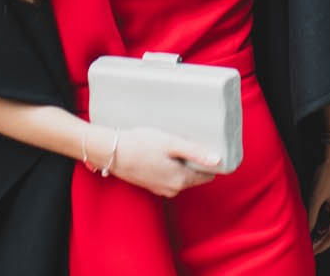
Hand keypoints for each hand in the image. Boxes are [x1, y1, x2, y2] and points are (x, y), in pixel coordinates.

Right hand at [103, 126, 223, 197]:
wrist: (112, 152)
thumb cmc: (141, 145)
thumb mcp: (171, 144)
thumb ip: (196, 152)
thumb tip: (218, 160)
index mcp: (180, 181)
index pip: (206, 176)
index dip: (209, 161)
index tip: (206, 145)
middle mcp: (172, 189)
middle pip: (194, 176)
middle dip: (194, 161)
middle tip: (188, 141)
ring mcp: (160, 189)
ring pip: (181, 176)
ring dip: (181, 163)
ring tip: (174, 145)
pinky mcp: (151, 184)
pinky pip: (168, 176)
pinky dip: (169, 166)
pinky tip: (162, 153)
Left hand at [307, 145, 329, 253]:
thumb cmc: (328, 172)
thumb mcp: (317, 195)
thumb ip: (312, 214)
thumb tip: (308, 230)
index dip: (323, 245)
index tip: (314, 251)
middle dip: (326, 239)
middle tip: (314, 243)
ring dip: (329, 228)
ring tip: (316, 231)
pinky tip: (323, 213)